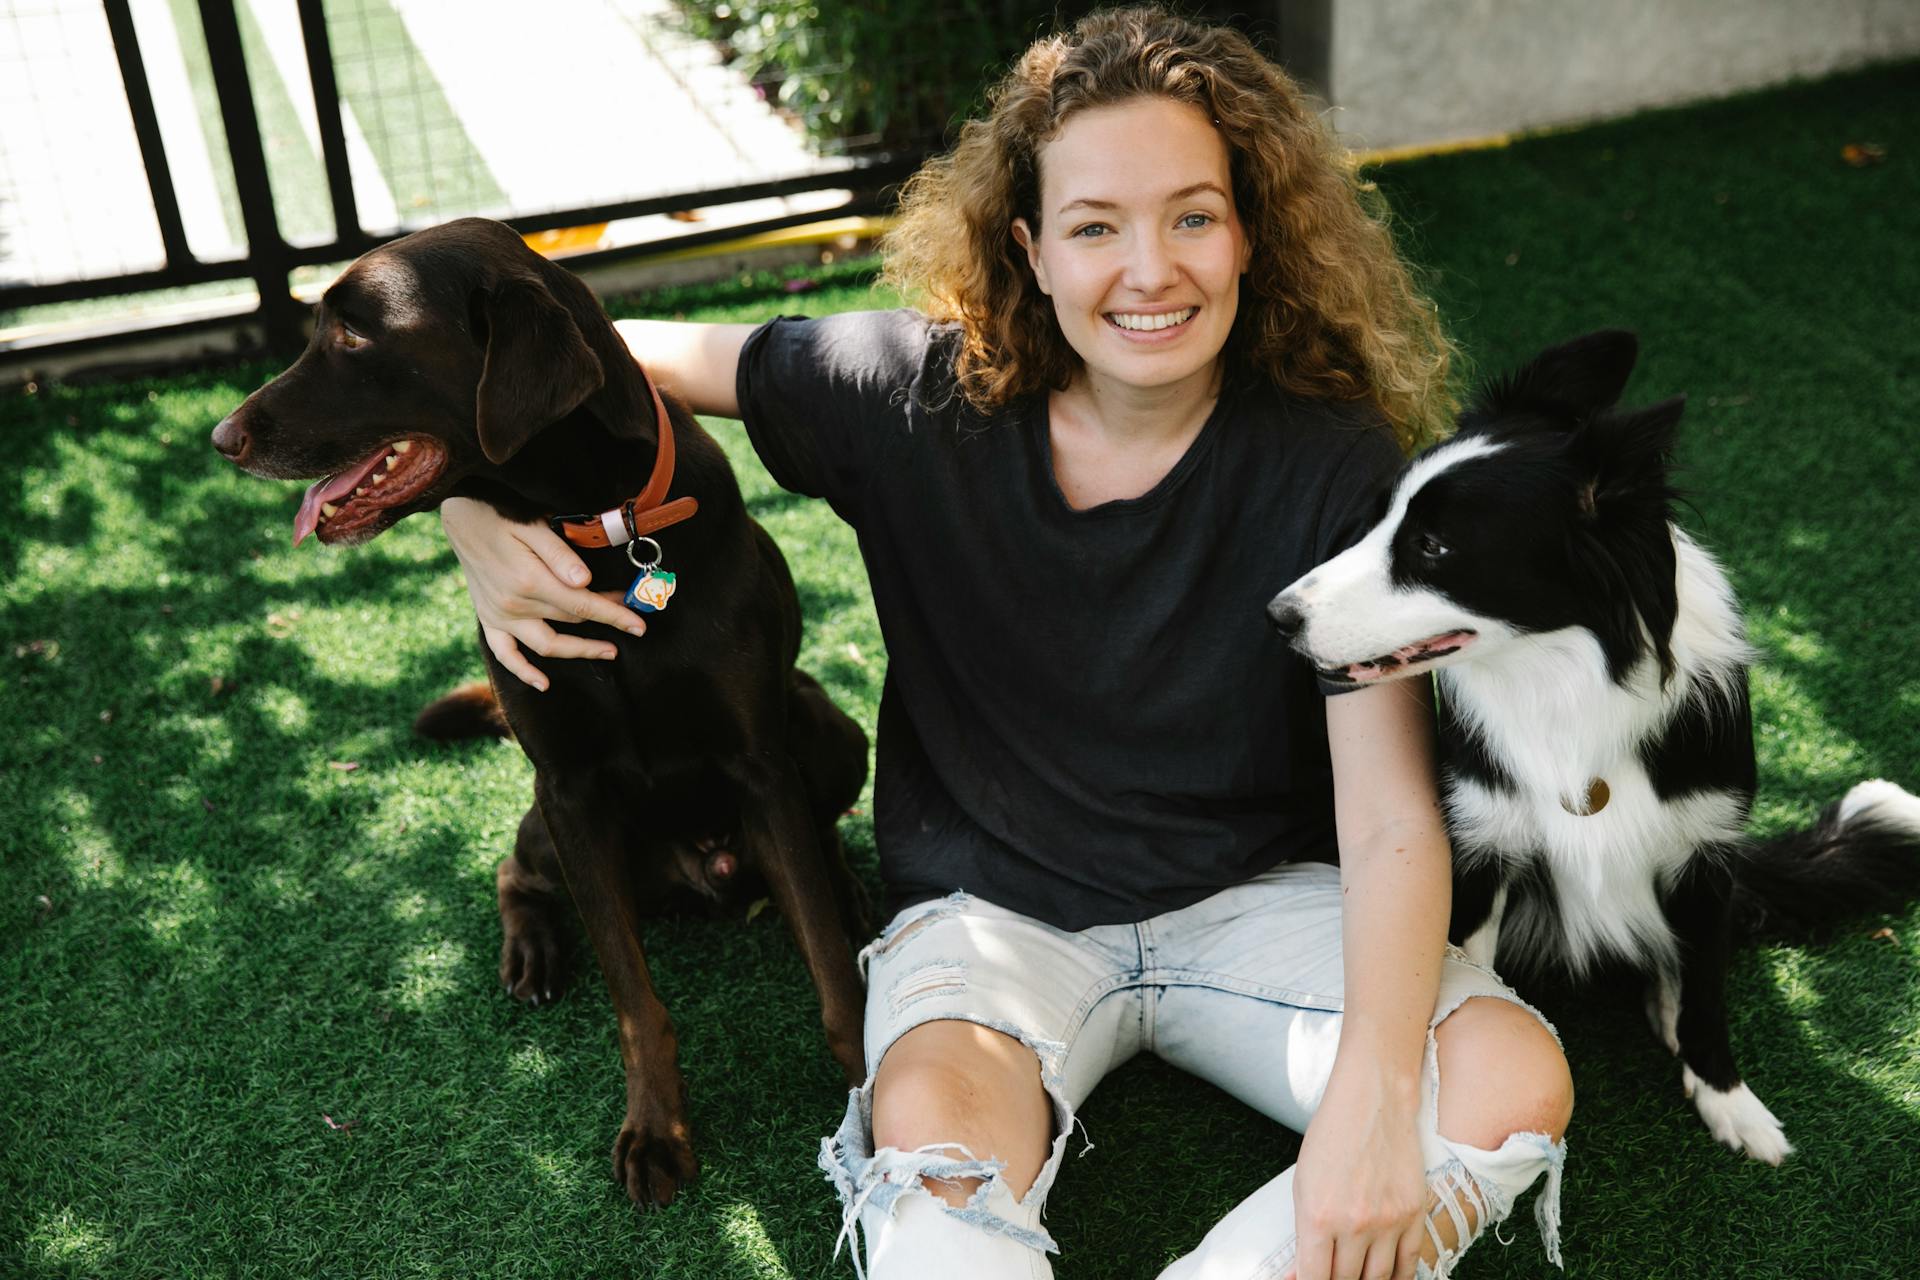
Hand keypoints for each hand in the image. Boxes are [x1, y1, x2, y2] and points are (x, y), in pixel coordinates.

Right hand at [441, 496, 648, 689]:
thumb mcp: (534, 526)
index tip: (639, 624)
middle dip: (605, 621)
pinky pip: (505, 654)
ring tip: (608, 651)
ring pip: (546, 645)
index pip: (582, 605)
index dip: (614, 616)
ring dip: (579, 651)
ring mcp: (500, 616)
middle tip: (630, 616)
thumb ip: (561, 556)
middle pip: (571, 621)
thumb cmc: (502, 516)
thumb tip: (585, 582)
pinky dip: (523, 671)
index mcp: (529, 580)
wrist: (462, 518)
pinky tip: (543, 684)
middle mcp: (514, 605)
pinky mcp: (489, 619)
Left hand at [1289, 1055, 1427, 1279]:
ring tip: (1354, 1273)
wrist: (1373, 1102)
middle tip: (1331, 1272)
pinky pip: (1409, 1264)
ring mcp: (1389, 1221)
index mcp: (1318, 1215)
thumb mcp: (1303, 1184)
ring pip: (1378, 1279)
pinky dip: (1397, 1278)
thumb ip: (1304, 1234)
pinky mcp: (1415, 1215)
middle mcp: (1355, 1224)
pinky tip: (1385, 1276)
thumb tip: (1302, 1274)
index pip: (1314, 1279)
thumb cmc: (1331, 1137)